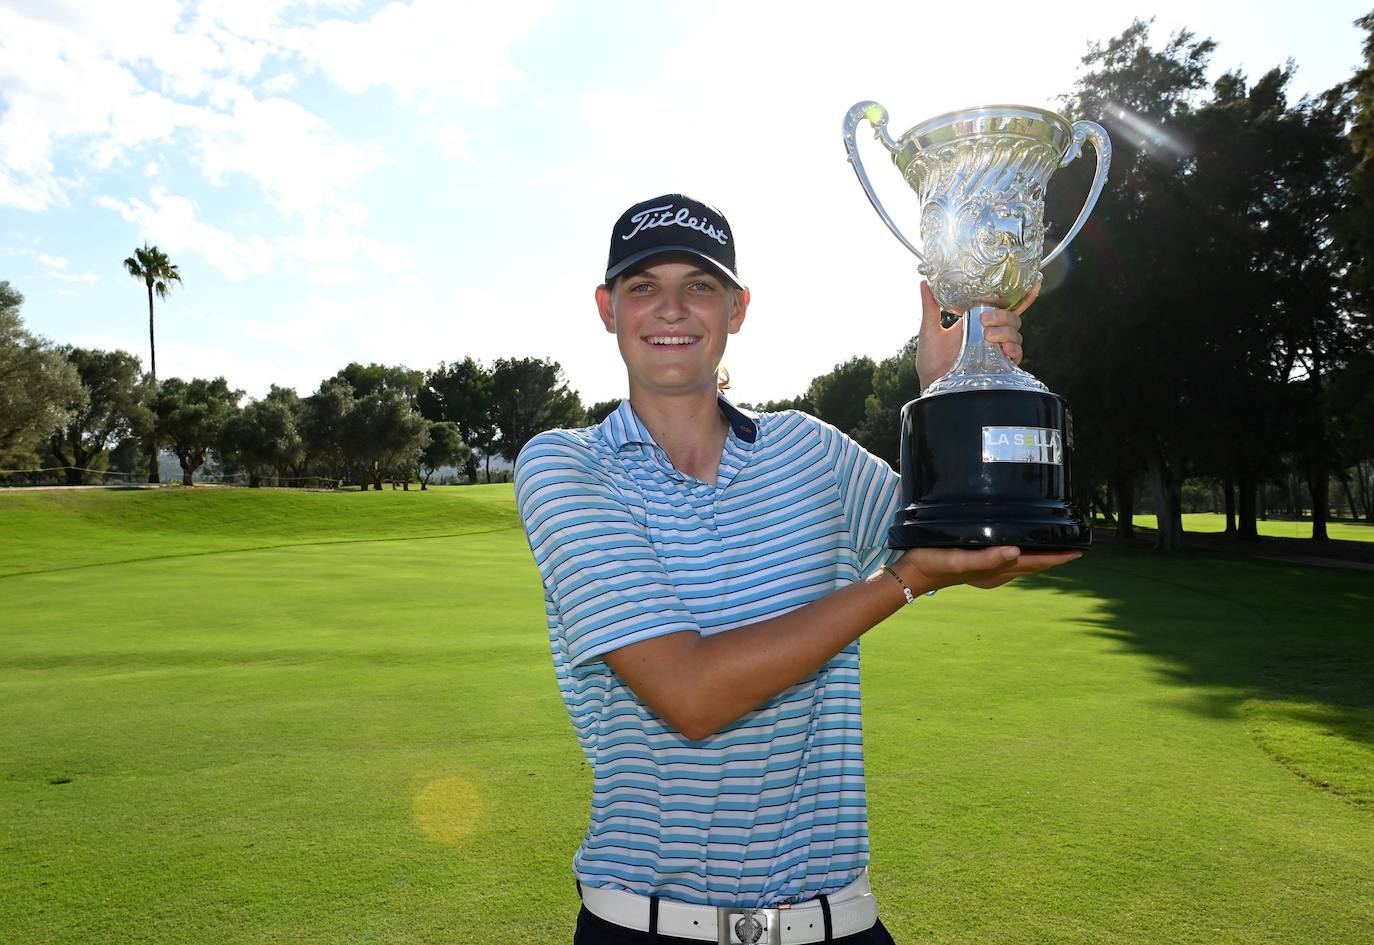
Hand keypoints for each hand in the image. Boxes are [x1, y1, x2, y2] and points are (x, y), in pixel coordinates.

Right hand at [893, 544, 1079, 592]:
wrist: (913, 572)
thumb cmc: (935, 563)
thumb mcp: (960, 561)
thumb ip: (988, 559)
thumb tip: (1018, 551)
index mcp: (997, 571)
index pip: (1034, 563)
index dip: (1056, 558)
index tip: (1078, 551)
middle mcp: (997, 572)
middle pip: (1033, 564)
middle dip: (1054, 557)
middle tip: (1075, 546)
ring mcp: (988, 570)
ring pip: (1023, 563)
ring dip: (1041, 556)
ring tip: (1056, 546)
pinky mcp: (979, 565)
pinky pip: (1010, 560)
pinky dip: (1024, 554)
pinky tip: (1022, 547)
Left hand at [915, 281, 1038, 390]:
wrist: (933, 387)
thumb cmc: (931, 362)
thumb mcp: (929, 332)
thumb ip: (930, 308)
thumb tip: (924, 283)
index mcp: (976, 322)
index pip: (1001, 306)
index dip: (1019, 295)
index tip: (1030, 283)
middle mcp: (989, 334)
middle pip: (1011, 317)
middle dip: (1003, 316)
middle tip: (985, 320)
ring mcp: (995, 349)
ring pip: (1015, 334)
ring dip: (1006, 332)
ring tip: (989, 336)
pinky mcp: (1000, 366)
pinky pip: (1017, 354)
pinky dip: (1014, 349)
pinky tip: (1005, 349)